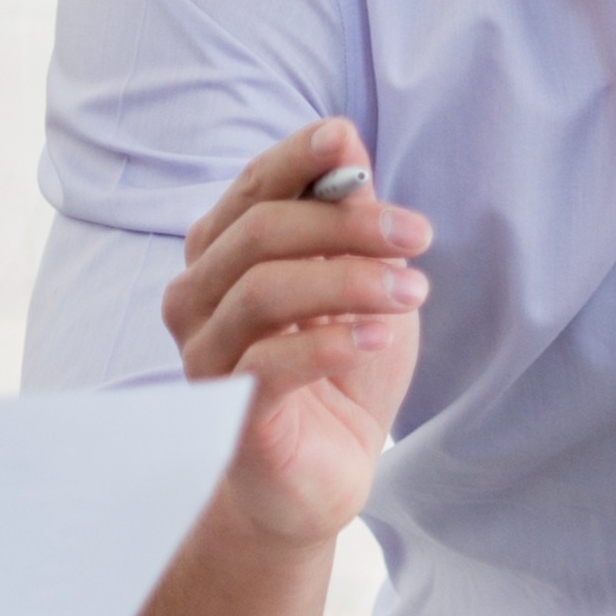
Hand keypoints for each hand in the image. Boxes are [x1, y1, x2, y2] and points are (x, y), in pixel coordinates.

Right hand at [158, 121, 427, 545]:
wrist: (322, 476)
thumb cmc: (337, 372)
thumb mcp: (360, 284)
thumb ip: (346, 219)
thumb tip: (346, 140)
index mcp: (223, 255)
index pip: (251, 189)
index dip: (296, 159)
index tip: (346, 139)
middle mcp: (197, 298)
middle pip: (259, 232)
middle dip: (345, 222)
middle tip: (417, 234)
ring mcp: (204, 356)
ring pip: (262, 290)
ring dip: (348, 280)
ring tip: (413, 290)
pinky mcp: (225, 412)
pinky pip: (269, 362)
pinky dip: (331, 341)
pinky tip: (380, 336)